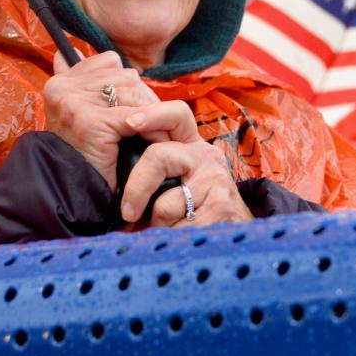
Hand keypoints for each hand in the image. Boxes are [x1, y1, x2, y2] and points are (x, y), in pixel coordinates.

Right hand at [44, 49, 164, 189]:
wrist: (71, 195)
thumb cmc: (82, 156)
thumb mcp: (76, 113)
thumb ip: (78, 80)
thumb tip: (75, 50)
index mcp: (60, 81)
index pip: (109, 61)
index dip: (127, 84)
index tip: (131, 107)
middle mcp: (63, 87)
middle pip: (125, 75)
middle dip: (142, 99)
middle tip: (147, 126)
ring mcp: (74, 102)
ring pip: (134, 91)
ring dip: (149, 113)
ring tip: (149, 134)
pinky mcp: (90, 121)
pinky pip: (135, 115)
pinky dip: (149, 128)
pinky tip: (152, 142)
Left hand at [118, 102, 253, 228]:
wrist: (240, 234)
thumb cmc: (200, 209)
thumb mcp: (181, 183)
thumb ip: (155, 175)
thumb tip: (115, 190)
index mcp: (193, 146)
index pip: (176, 115)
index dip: (151, 114)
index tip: (129, 122)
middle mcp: (206, 156)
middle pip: (158, 156)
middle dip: (136, 189)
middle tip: (128, 214)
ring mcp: (216, 180)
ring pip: (164, 205)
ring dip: (159, 227)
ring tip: (170, 232)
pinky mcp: (220, 207)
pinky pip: (177, 229)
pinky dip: (171, 241)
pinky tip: (183, 241)